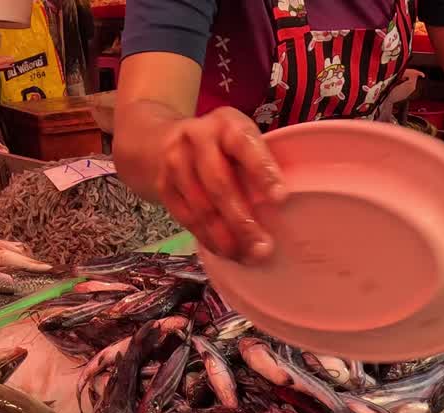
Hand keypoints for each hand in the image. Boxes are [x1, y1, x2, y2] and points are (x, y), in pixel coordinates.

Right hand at [154, 107, 286, 261]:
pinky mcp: (163, 187)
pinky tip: (226, 252)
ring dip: (225, 238)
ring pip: (202, 207)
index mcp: (226, 124)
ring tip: (247, 257)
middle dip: (242, 220)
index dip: (263, 171)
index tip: (281, 199)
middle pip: (219, 183)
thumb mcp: (238, 139)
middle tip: (263, 246)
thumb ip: (255, 162)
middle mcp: (197, 138)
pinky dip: (208, 239)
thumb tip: (282, 207)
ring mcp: (175, 163)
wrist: (162, 142)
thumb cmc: (218, 146)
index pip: (245, 145)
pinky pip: (187, 218)